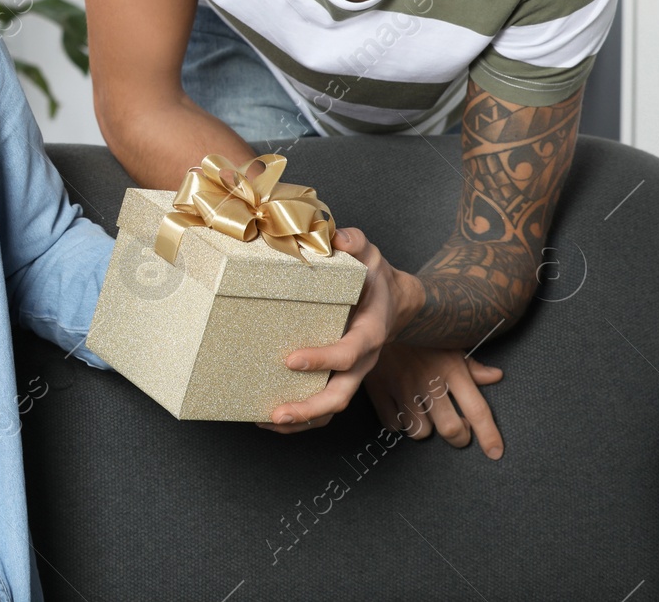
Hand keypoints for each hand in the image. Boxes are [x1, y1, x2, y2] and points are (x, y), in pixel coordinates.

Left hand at [256, 227, 411, 432]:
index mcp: (370, 333)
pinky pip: (322, 406)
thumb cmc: (374, 277)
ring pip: (330, 408)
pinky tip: (269, 418)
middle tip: (277, 413)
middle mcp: (362, 360)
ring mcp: (351, 374)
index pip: (349, 353)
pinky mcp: (339, 377)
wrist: (392, 299)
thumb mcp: (369, 254)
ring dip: (301, 421)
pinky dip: (300, 419)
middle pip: (340, 396)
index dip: (323, 359)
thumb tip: (337, 236)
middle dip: (309, 408)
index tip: (291, 359)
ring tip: (267, 422)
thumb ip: (355, 242)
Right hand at [363, 342, 504, 457]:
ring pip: (421, 430)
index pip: (477, 410)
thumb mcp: (449, 343)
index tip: (495, 452)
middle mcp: (429, 381)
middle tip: (458, 431)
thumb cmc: (418, 333)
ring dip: (426, 428)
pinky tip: (401, 410)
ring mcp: (402, 387)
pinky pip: (392, 424)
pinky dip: (399, 423)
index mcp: (451, 369)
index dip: (489, 435)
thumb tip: (496, 376)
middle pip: (450, 429)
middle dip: (458, 437)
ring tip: (426, 415)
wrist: (377, 313)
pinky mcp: (379, 389)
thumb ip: (472, 365)